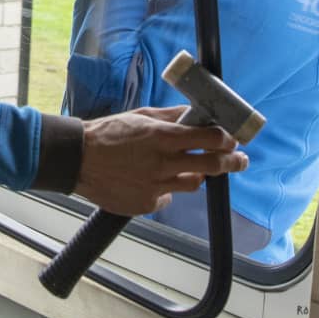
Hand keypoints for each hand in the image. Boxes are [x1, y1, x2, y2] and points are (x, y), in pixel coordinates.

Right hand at [73, 105, 245, 216]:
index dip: (227, 139)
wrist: (78, 159)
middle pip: (212, 166)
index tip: (233, 140)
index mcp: (163, 137)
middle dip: (232, 162)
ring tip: (186, 168)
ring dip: (196, 175)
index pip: (210, 138)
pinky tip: (149, 179)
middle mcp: (163, 163)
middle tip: (240, 160)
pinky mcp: (147, 204)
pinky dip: (165, 189)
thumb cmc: (108, 134)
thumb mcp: (141, 116)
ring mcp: (156, 186)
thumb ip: (171, 117)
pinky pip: (167, 197)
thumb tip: (197, 114)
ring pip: (193, 184)